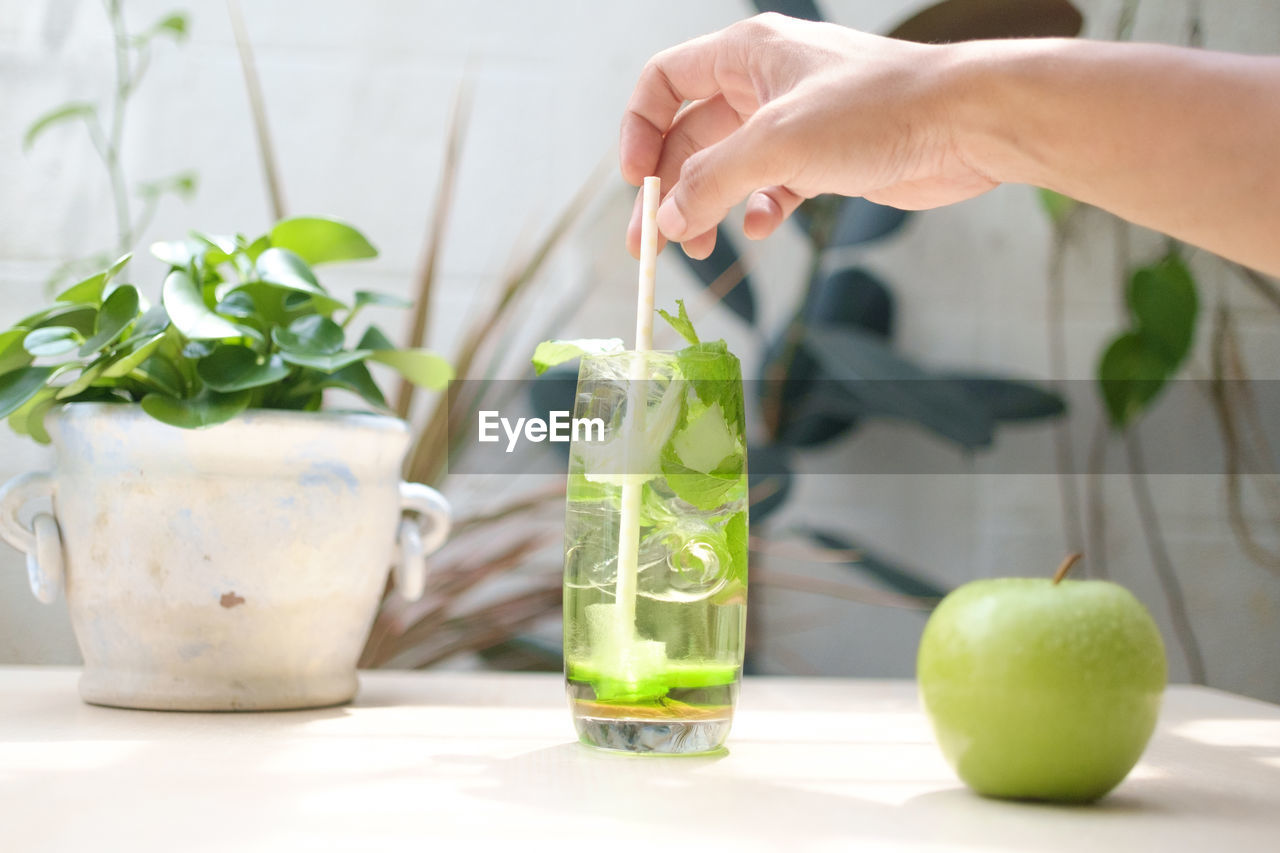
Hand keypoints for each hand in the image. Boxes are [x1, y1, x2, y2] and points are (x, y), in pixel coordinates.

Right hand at [621, 13, 997, 258]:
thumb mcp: (777, 144)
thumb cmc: (878, 109)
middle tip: (650, 244)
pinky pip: (768, 188)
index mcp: (747, 55)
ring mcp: (793, 124)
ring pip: (727, 169)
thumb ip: (712, 182)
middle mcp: (764, 84)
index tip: (636, 181)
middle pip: (690, 137)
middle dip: (669, 189)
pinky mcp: (822, 160)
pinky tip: (763, 226)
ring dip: (707, 208)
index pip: (666, 83)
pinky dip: (757, 211)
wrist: (966, 124)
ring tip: (701, 249)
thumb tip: (667, 222)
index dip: (639, 129)